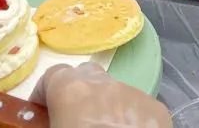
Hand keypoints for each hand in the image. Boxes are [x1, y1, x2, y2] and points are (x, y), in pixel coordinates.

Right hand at [33, 62, 171, 127]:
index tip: (41, 112)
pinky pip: (137, 108)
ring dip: (105, 108)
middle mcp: (106, 85)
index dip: (44, 93)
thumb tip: (56, 121)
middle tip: (71, 122)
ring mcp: (136, 95)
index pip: (54, 75)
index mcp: (73, 92)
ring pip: (115, 93)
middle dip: (77, 95)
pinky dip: (128, 119)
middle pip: (88, 77)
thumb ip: (51, 124)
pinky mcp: (157, 110)